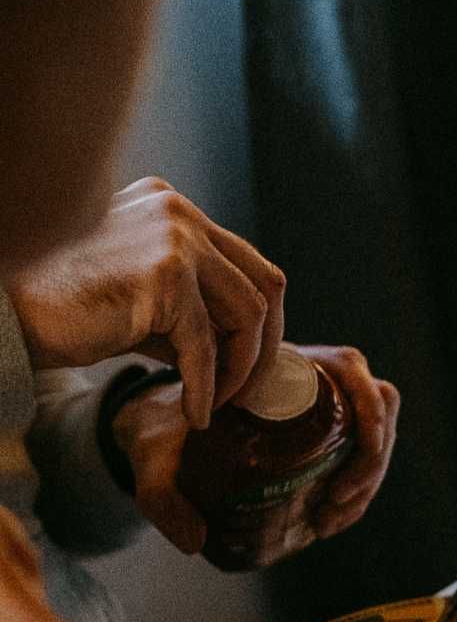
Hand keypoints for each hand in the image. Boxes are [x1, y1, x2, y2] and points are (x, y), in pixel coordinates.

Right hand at [6, 178, 285, 427]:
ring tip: (218, 404)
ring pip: (247, 314)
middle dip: (265, 345)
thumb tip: (241, 349)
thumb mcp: (140, 301)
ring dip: (240, 370)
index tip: (250, 363)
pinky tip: (195, 414)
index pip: (246, 262)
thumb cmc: (63, 308)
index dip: (261, 321)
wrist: (7, 310)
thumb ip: (188, 310)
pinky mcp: (163, 278)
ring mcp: (174, 240)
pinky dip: (205, 388)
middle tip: (250, 391)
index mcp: (172, 207)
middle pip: (263, 282)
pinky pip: (204, 346)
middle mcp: (178, 213)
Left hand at [109, 345, 399, 558]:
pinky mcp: (326, 432)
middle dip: (369, 462)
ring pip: (378, 432)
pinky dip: (356, 489)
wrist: (160, 431)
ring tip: (329, 520)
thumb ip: (163, 497)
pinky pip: (362, 451)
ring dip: (367, 479)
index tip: (348, 465)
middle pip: (378, 407)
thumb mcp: (156, 458)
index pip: (352, 370)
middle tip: (336, 502)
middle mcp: (313, 377)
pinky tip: (328, 519)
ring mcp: (325, 404)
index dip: (367, 416)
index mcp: (283, 362)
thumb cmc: (163, 433)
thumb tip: (196, 542)